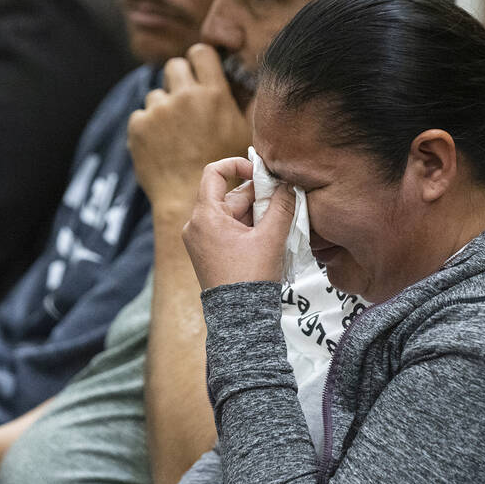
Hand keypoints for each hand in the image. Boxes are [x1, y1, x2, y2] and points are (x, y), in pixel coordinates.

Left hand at [127, 44, 252, 214]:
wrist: (187, 199)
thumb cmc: (221, 169)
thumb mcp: (241, 133)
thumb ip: (235, 104)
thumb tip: (236, 82)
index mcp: (214, 94)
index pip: (200, 52)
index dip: (198, 61)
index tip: (197, 72)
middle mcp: (185, 96)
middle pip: (173, 66)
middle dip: (177, 80)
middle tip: (183, 102)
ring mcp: (159, 110)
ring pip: (156, 95)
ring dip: (163, 109)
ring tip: (174, 136)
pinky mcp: (138, 126)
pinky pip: (140, 115)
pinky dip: (147, 128)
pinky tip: (160, 146)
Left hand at [183, 156, 293, 289]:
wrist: (239, 318)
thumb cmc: (251, 277)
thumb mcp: (271, 237)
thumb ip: (281, 206)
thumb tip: (288, 185)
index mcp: (205, 216)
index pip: (214, 172)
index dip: (238, 165)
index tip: (261, 174)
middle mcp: (196, 225)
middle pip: (229, 196)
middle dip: (257, 197)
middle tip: (283, 204)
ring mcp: (199, 241)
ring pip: (231, 214)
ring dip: (255, 214)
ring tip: (279, 223)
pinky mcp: (207, 253)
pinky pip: (227, 230)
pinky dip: (247, 228)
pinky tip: (268, 236)